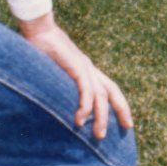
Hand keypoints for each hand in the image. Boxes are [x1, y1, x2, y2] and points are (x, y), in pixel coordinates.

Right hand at [19, 13, 131, 137]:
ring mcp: (85, 67)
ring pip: (101, 95)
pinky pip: (86, 90)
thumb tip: (54, 104)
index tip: (126, 121)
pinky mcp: (77, 67)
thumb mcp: (54, 72)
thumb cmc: (41, 51)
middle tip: (127, 128)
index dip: (119, 104)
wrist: (38, 30)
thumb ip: (60, 85)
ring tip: (99, 135)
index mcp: (87, 69)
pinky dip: (85, 106)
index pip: (109, 88)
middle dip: (122, 110)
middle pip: (112, 91)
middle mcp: (90, 69)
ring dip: (101, 117)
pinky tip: (80, 120)